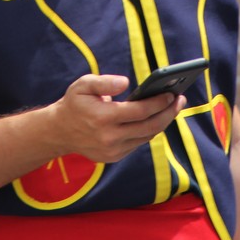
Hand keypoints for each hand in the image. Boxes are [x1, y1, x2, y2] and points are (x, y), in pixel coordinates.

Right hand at [44, 73, 185, 163]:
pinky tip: (156, 118)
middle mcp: (110, 137)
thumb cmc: (74, 103)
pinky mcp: (114, 156)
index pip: (139, 111)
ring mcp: (113, 150)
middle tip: (180, 100)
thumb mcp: (83, 85)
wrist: (59, 131)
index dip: (158, 103)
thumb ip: (104, 82)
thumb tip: (126, 82)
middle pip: (149, 126)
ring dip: (162, 122)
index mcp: (103, 118)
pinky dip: (149, 131)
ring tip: (172, 108)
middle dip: (168, 113)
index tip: (172, 94)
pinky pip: (138, 143)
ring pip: (146, 136)